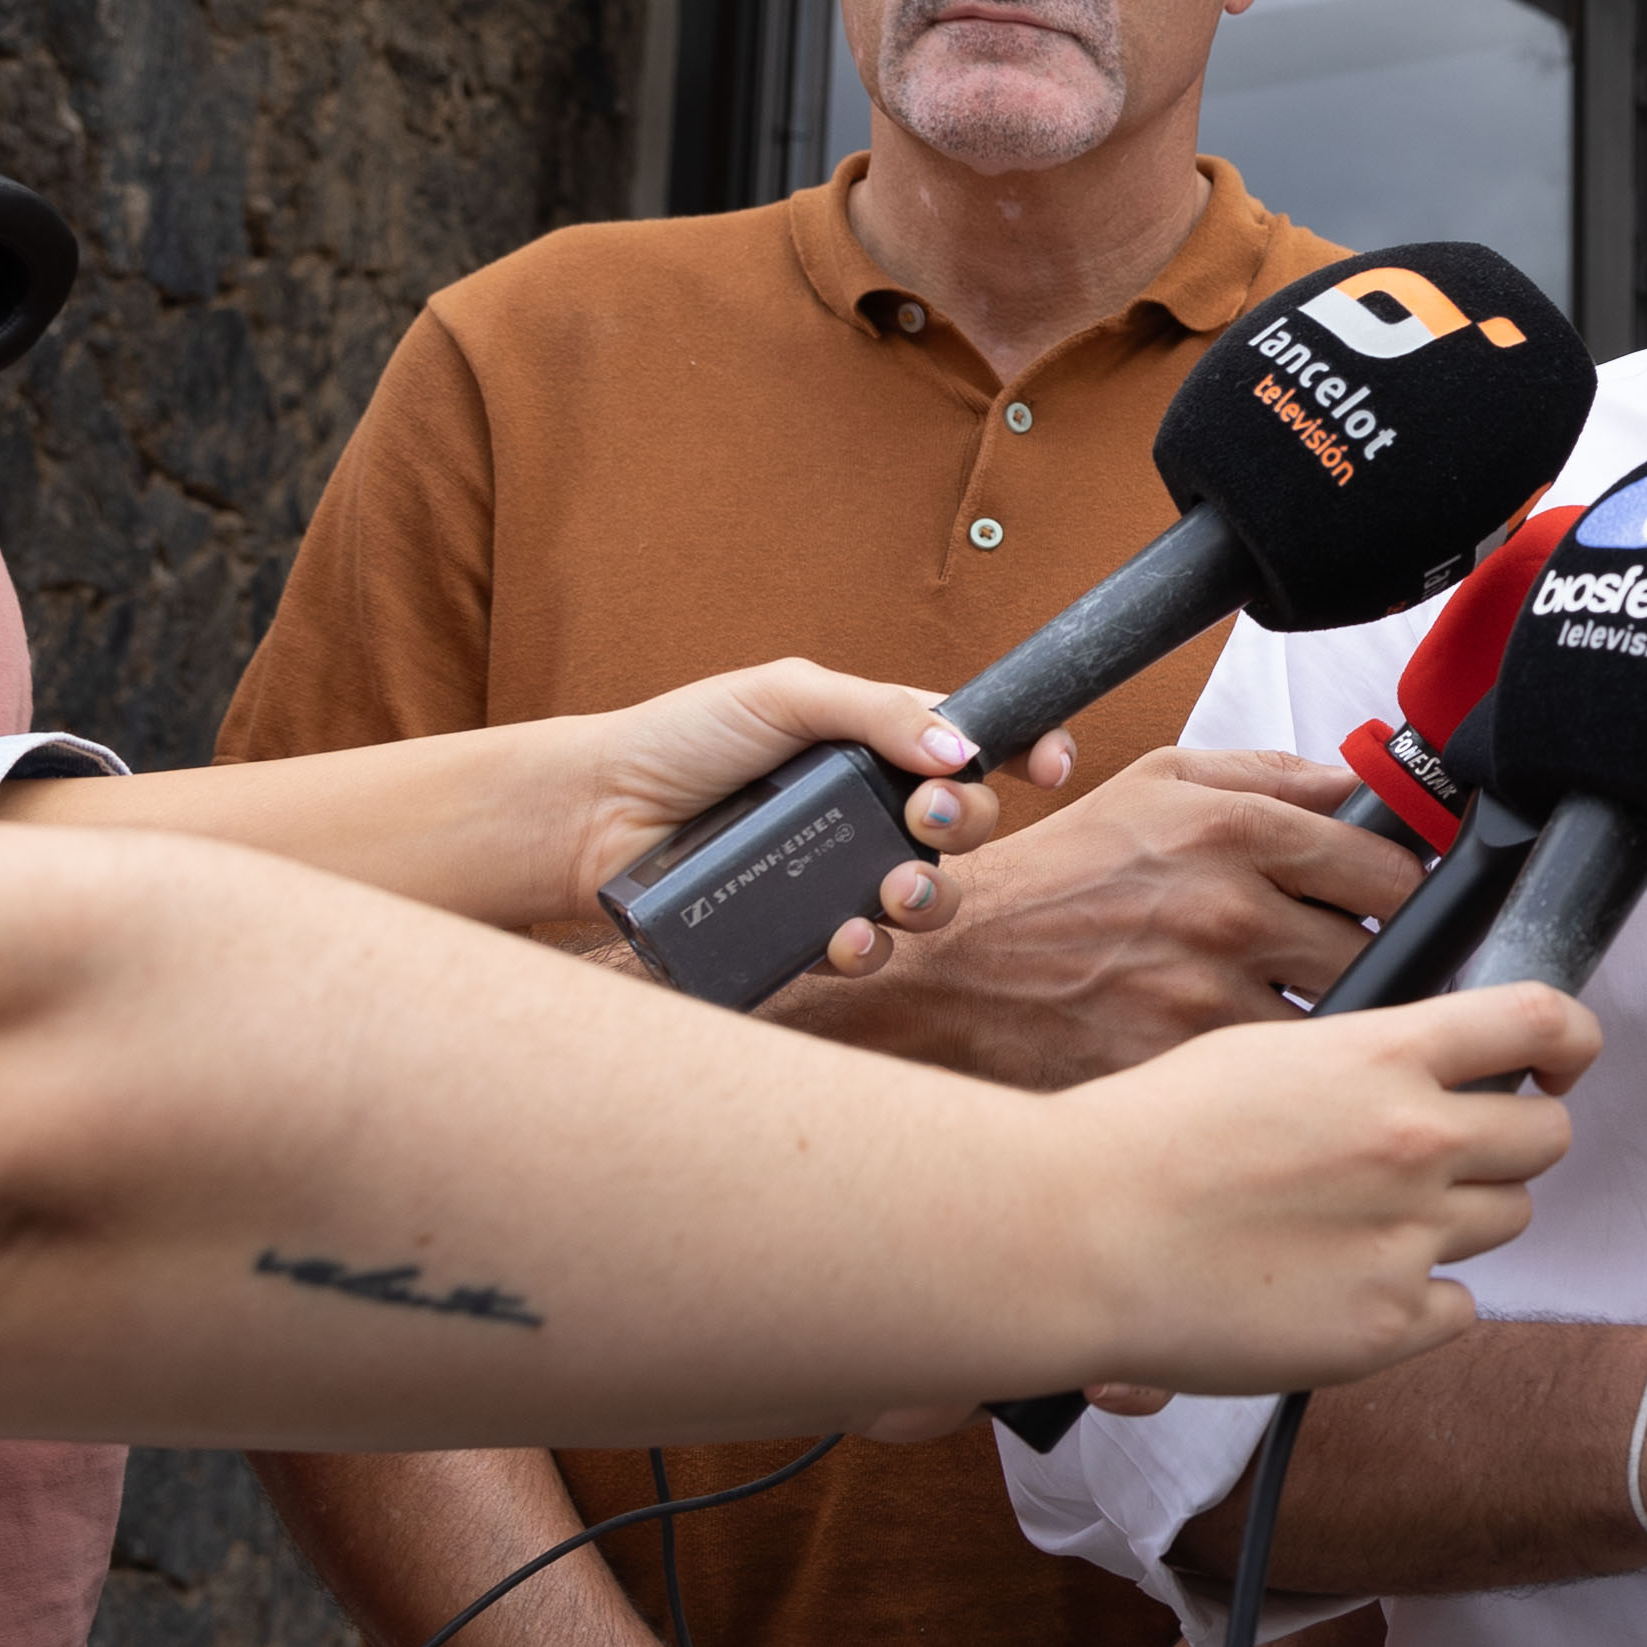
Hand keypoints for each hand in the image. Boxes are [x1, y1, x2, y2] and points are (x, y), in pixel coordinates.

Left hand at [561, 660, 1077, 975]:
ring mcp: (838, 874)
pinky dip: (866, 947)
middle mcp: (867, 811)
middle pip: (966, 823)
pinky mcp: (802, 933)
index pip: (975, 745)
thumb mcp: (784, 695)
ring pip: (928, 898)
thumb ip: (877, 712)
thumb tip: (961, 749)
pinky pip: (865, 952)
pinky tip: (840, 935)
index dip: (1027, 752)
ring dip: (931, 896)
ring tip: (894, 890)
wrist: (594, 815)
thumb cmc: (680, 740)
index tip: (1053, 765)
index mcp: (874, 743)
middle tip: (924, 816)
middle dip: (967, 822)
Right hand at [796, 748, 1425, 1085]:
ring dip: (1338, 1021)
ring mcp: (1208, 997)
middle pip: (1381, 951)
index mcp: (1233, 829)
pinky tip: (1258, 1065)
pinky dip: (1285, 1076)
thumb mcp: (1156, 784)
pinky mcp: (1186, 1071)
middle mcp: (1229, 910)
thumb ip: (1271, 775)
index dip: (1401, 892)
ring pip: (1341, 1022)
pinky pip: (1281, 1078)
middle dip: (1379, 960)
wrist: (948, 976)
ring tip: (1305, 1014)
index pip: (1391, 868)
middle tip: (1349, 964)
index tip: (1390, 904)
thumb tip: (1362, 784)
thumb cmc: (1054, 878)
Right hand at [1046, 983, 1598, 1396]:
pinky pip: (1457, 1309)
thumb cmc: (1146, 1136)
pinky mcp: (1387, 1327)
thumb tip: (1425, 1064)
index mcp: (1387, 1057)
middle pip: (1545, 1136)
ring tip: (1363, 1220)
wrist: (1077, 1237)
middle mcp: (1418, 1142)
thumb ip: (1365, 1056)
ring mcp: (1410, 1239)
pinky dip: (1418, 1300)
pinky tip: (1344, 1283)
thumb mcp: (1265, 1048)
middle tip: (1443, 1153)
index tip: (1563, 1058)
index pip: (1541, 1022)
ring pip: (1508, 1220)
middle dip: (1509, 1140)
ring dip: (1458, 1218)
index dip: (1570, 1038)